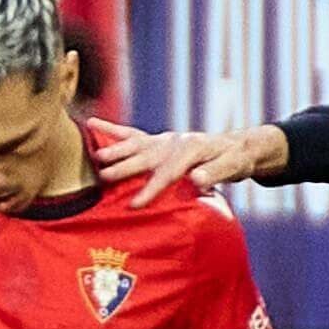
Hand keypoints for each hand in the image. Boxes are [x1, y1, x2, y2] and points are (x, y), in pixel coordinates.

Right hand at [95, 124, 287, 204]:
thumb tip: (195, 178)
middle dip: (125, 167)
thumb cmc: (235, 160)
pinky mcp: (157, 140)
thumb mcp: (232, 167)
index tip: (134, 205)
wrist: (237, 146)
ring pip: (135, 144)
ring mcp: (164, 139)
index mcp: (191, 149)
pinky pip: (132, 134)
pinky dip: (111, 129)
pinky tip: (91, 124)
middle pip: (146, 157)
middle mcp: (174, 141)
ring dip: (115, 150)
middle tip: (104, 177)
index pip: (168, 173)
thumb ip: (214, 173)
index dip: (151, 189)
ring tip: (96, 158)